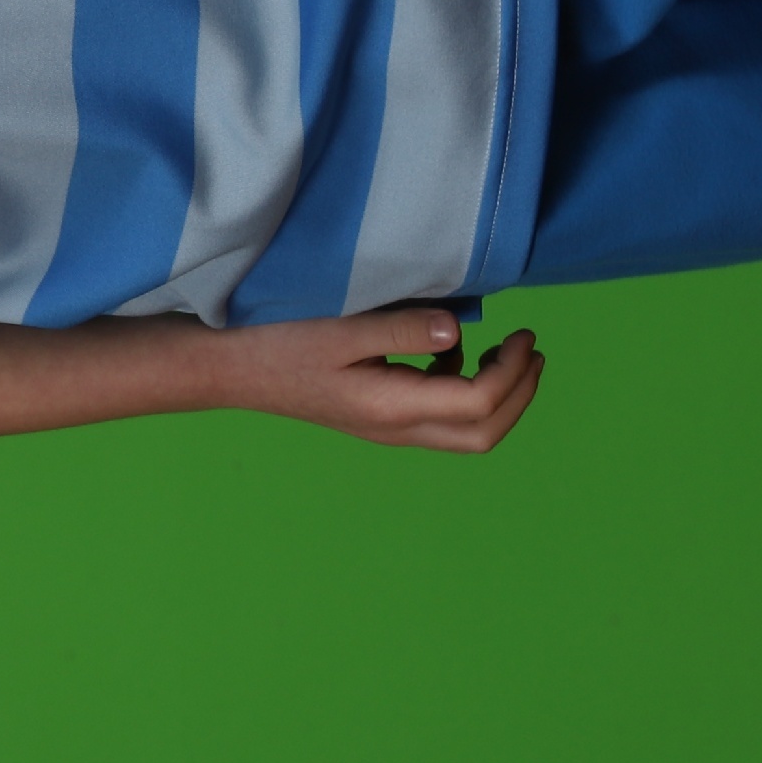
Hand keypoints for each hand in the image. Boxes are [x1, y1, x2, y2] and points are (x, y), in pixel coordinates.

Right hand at [222, 305, 543, 451]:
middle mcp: (395, 429)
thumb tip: (460, 330)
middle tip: (532, 351)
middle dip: (520, 396)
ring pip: (464, 432)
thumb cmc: (278, 341)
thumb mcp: (339, 327)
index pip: (479, 404)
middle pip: (483, 434)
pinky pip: (438, 417)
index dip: (513, 372)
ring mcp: (386, 428)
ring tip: (505, 351)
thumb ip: (400, 328)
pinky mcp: (376, 417)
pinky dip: (463, 390)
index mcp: (391, 407)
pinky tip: (453, 354)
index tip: (524, 332)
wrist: (229, 369)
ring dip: (498, 397)